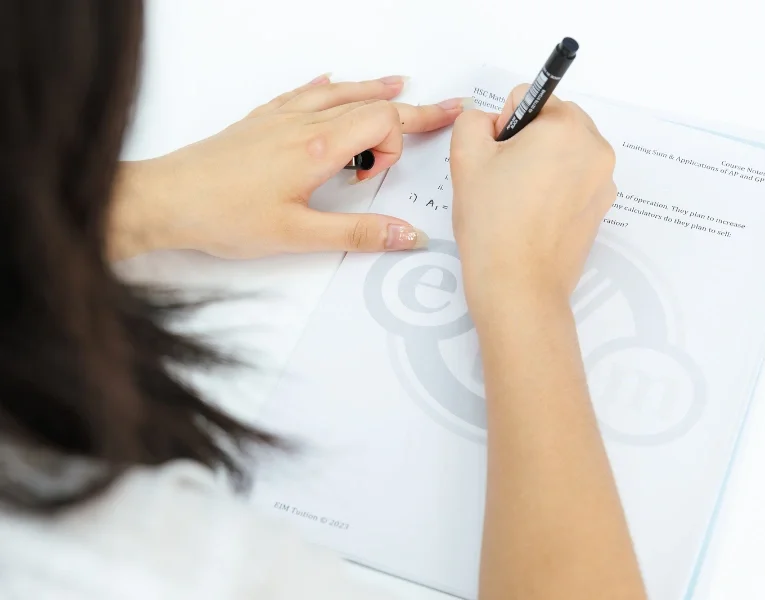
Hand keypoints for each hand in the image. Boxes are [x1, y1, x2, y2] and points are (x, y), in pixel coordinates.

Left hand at [110, 74, 470, 259]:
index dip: (398, 142)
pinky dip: (327, 87)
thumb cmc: (221, 215)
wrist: (165, 199)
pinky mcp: (259, 123)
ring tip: (398, 85)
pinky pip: (302, 92)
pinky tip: (328, 82)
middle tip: (444, 108)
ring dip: (372, 90)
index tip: (387, 171)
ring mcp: (278, 119)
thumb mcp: (299, 235)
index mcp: (316, 148)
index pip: (382, 122)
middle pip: (368, 104)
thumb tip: (406, 235)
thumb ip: (359, 233)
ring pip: (337, 92)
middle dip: (411, 108)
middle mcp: (300, 125)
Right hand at [449, 85, 615, 319]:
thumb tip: (492, 124)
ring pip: (565, 153)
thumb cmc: (493, 221)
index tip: (497, 156)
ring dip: (542, 164)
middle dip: (528, 140)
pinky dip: (555, 189)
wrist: (518, 286)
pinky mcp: (601, 209)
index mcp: (567, 127)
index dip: (505, 123)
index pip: (530, 97)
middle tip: (504, 179)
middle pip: (554, 123)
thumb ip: (475, 120)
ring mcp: (604, 181)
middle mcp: (596, 149)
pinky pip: (575, 181)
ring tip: (518, 201)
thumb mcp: (466, 156)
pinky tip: (533, 217)